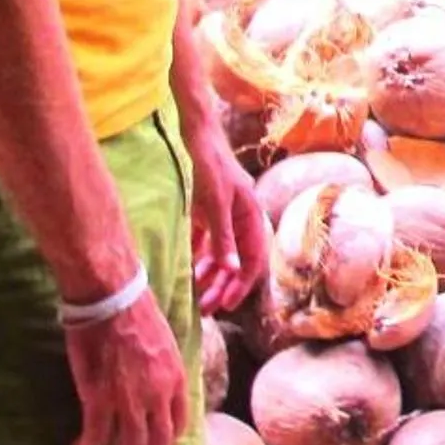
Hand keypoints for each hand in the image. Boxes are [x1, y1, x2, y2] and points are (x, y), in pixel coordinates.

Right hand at [66, 290, 189, 444]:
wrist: (111, 294)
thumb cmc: (135, 309)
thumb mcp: (165, 342)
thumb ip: (164, 370)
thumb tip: (159, 386)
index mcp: (175, 379)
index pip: (178, 425)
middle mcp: (158, 393)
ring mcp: (129, 397)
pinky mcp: (100, 395)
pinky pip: (96, 434)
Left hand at [186, 120, 270, 313]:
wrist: (197, 134)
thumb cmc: (210, 165)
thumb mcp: (215, 204)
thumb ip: (224, 237)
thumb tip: (232, 270)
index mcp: (252, 216)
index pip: (253, 260)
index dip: (241, 285)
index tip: (226, 306)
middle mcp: (242, 219)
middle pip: (238, 261)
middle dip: (224, 286)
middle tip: (207, 310)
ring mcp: (225, 216)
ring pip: (223, 254)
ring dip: (212, 276)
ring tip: (198, 296)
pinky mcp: (208, 211)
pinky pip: (208, 242)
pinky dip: (201, 258)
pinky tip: (191, 272)